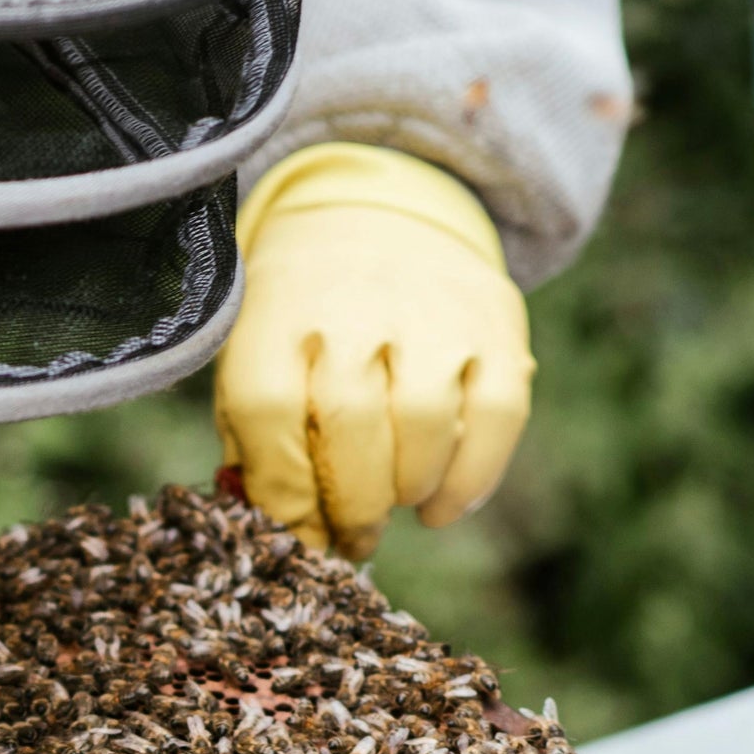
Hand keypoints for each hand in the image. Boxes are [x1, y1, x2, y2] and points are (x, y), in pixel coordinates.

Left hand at [215, 143, 534, 558]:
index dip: (282, 487)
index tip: (297, 533)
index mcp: (275, 313)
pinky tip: (443, 506)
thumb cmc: (300, 321)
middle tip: (352, 538)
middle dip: (350, 504)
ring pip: (424, 420)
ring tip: (396, 507)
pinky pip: (498, 414)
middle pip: (348, 421)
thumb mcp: (255, 359)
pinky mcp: (495, 322)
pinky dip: (472, 478)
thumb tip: (280, 530)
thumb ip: (255, 443)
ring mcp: (430, 309)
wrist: (377, 216)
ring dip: (408, 489)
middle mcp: (351, 304)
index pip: (267, 407)